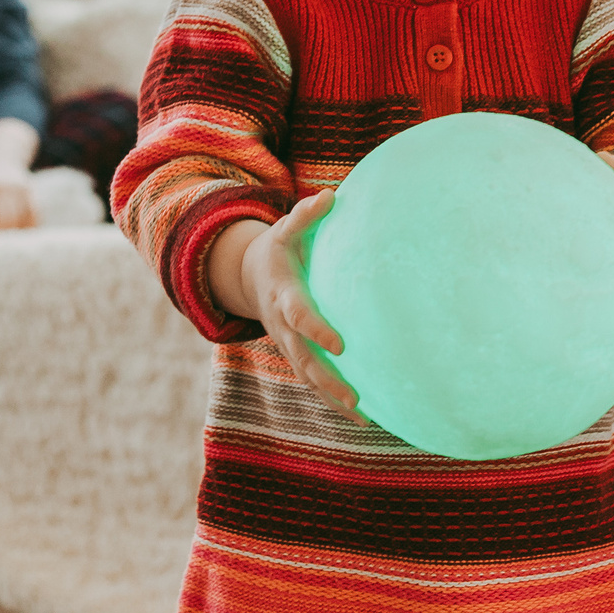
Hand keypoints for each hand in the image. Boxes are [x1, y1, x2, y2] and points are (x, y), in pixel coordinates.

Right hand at [209, 192, 357, 415]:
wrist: (249, 277)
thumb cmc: (279, 249)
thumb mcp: (285, 229)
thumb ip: (306, 215)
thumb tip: (332, 195)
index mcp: (283, 294)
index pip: (299, 316)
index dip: (317, 331)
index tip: (341, 345)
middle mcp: (282, 326)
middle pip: (303, 359)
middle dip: (327, 380)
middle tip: (355, 396)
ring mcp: (287, 345)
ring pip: (307, 377)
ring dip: (332, 398)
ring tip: (364, 415)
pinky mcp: (295, 355)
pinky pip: (312, 381)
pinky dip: (333, 401)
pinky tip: (364, 417)